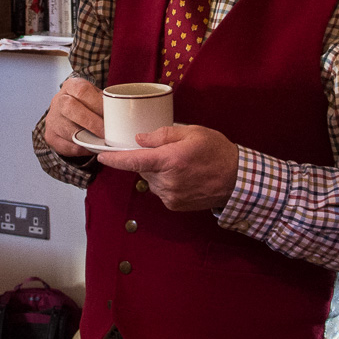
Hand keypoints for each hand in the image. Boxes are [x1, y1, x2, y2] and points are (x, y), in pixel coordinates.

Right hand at [43, 75, 104, 157]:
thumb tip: (124, 114)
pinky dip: (81, 149)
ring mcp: (52, 119)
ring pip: (66, 129)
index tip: (110, 115)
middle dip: (91, 121)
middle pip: (70, 107)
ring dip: (86, 138)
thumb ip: (105, 102)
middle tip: (105, 133)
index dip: (96, 103)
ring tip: (100, 142)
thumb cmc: (86, 105)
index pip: (81, 90)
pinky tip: (91, 148)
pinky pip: (66, 145)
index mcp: (71, 86)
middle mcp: (58, 100)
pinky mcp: (51, 136)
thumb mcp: (94, 97)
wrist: (65, 115)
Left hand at [96, 124, 238, 210]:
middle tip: (171, 152)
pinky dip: (166, 183)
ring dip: (158, 172)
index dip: (115, 159)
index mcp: (170, 160)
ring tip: (182, 166)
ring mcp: (170, 196)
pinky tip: (183, 177)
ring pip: (151, 180)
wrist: (237, 179)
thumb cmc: (217, 152)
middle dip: (150, 160)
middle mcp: (167, 181)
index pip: (134, 160)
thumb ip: (163, 135)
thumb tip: (140, 140)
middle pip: (143, 169)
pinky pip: (161, 191)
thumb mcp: (192, 133)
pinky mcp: (175, 205)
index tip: (102, 156)